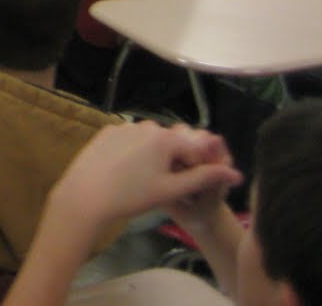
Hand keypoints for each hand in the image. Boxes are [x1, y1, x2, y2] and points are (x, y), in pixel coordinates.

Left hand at [48, 121, 240, 234]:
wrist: (85, 195)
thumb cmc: (132, 195)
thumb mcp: (172, 189)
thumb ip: (205, 178)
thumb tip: (236, 173)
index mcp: (165, 137)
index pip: (196, 149)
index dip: (199, 168)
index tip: (192, 187)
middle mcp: (146, 125)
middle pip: (173, 142)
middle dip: (177, 161)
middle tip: (168, 186)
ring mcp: (124, 126)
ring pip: (151, 141)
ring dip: (157, 156)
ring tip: (147, 181)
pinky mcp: (107, 131)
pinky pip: (131, 140)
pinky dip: (136, 152)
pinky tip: (128, 172)